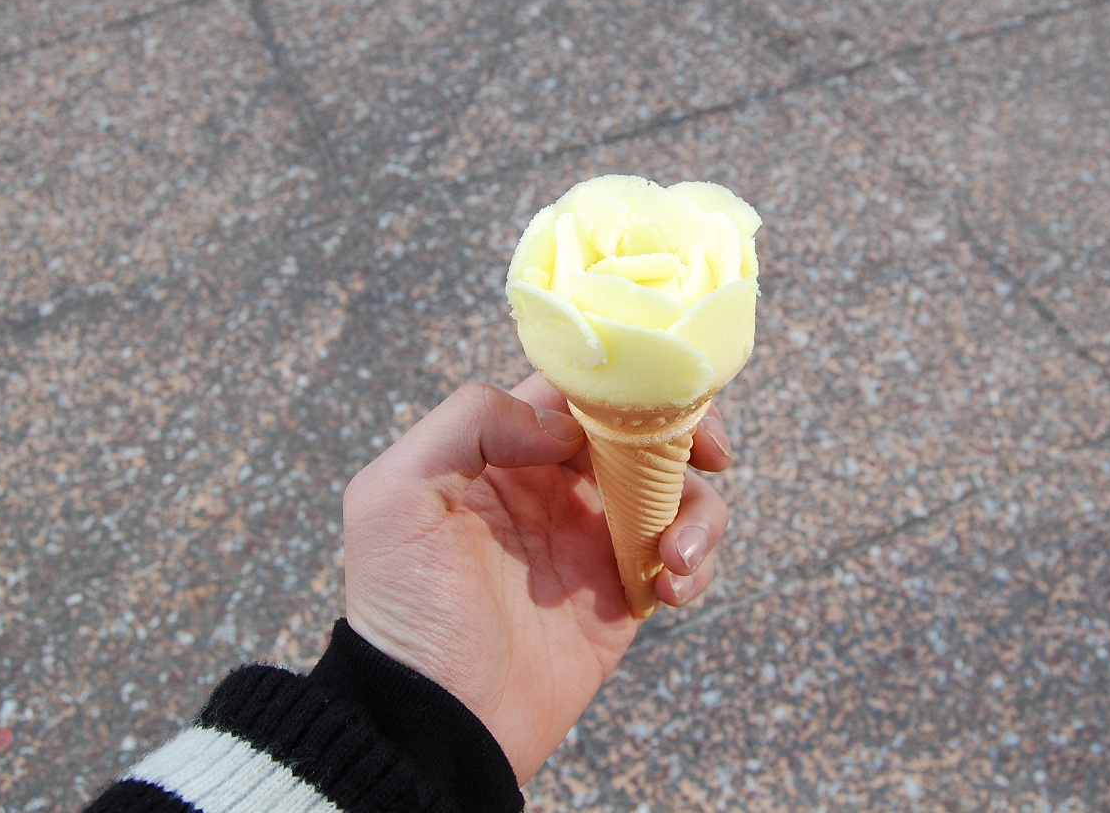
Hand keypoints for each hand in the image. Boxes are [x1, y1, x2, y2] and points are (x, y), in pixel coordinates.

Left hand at [340, 373, 732, 782]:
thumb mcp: (394, 496)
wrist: (432, 723)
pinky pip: (680, 561)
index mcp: (499, 452)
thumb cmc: (401, 611)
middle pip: (638, 434)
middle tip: (714, 455)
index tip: (664, 399)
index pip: (574, 392)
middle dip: (686, 434)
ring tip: (679, 555)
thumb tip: (561, 425)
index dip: (625, 384)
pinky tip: (672, 588)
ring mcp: (590, 543)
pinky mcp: (621, 598)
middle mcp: (551, 487)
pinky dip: (695, 565)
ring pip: (672, 495)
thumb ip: (466, 424)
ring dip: (698, 512)